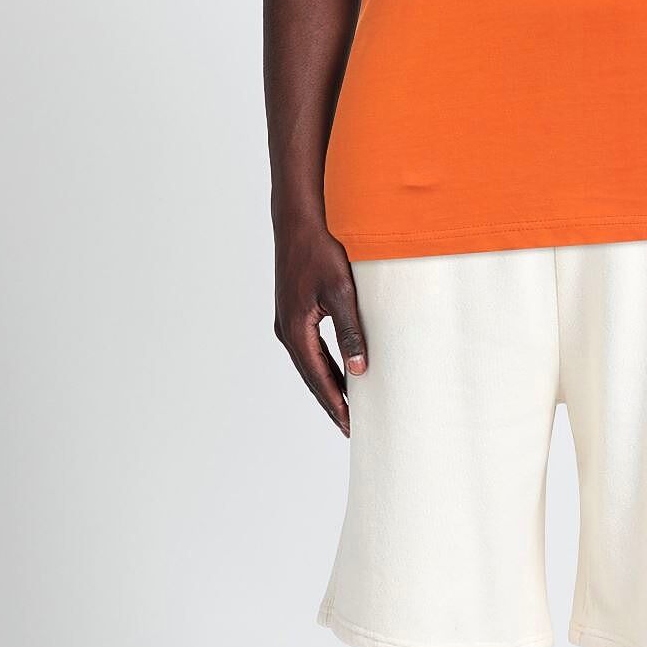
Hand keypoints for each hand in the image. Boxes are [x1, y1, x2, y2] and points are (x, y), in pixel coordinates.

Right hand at [273, 217, 367, 435]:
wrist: (299, 220)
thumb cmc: (320, 250)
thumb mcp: (342, 292)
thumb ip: (351, 331)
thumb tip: (359, 369)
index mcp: (296, 330)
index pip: (319, 378)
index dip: (336, 403)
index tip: (351, 426)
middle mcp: (287, 330)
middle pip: (311, 377)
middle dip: (331, 402)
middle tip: (350, 427)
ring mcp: (287, 321)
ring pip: (310, 364)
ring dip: (327, 385)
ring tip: (347, 407)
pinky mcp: (293, 312)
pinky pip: (309, 349)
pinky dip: (323, 365)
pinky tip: (338, 371)